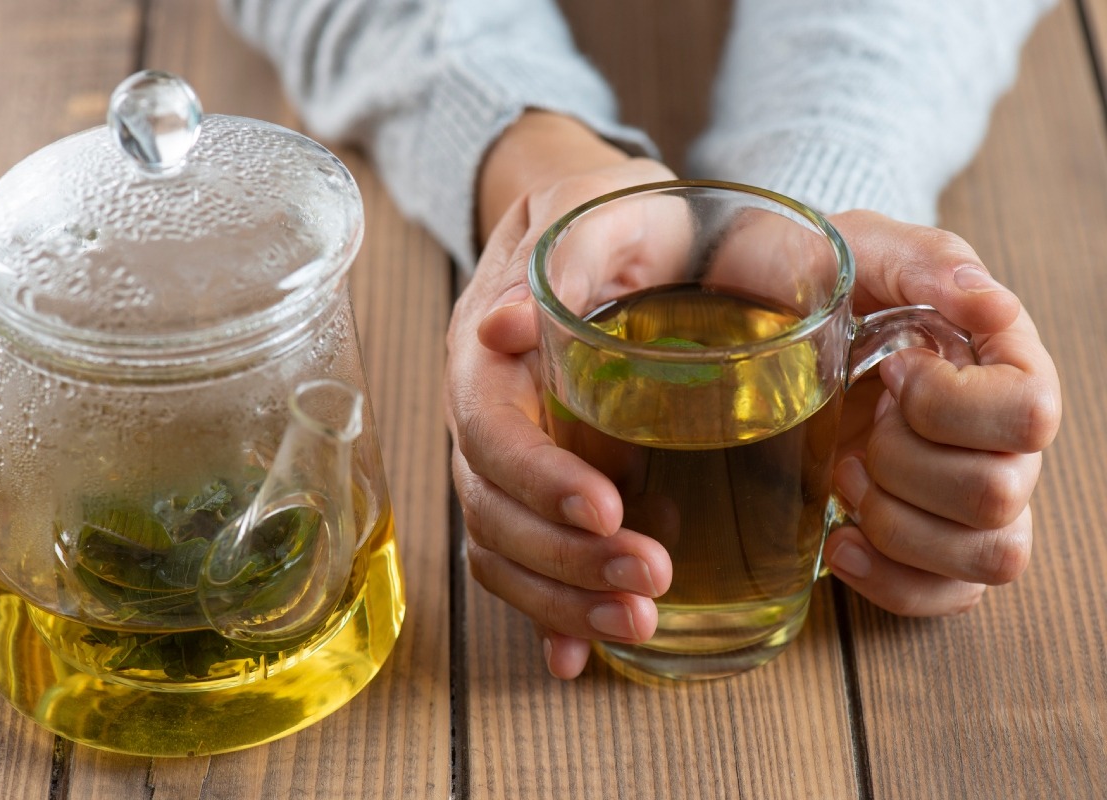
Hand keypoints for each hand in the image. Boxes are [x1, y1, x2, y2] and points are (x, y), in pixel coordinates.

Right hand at [448, 112, 677, 678]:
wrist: (591, 221)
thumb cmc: (609, 209)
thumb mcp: (601, 204)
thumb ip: (570, 251)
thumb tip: (501, 327)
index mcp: (485, 353)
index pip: (490, 431)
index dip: (539, 479)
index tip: (608, 508)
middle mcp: (483, 413)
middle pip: (492, 508)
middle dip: (565, 558)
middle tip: (649, 580)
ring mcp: (505, 455)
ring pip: (502, 546)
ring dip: (562, 598)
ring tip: (640, 624)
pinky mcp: (535, 483)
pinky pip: (519, 558)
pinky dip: (547, 613)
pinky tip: (583, 655)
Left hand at [821, 211, 1061, 614]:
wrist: (784, 327)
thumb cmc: (835, 287)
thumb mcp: (868, 251)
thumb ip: (927, 265)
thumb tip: (985, 302)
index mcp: (1008, 368)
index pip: (1031, 412)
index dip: (948, 404)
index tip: (893, 368)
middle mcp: (1006, 444)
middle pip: (997, 495)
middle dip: (903, 463)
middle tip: (862, 423)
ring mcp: (974, 503)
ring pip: (985, 557)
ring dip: (895, 521)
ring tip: (843, 474)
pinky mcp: (933, 547)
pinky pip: (944, 598)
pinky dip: (887, 580)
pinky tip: (837, 540)